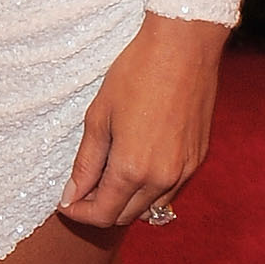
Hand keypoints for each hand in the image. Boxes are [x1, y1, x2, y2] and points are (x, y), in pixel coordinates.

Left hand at [59, 10, 228, 233]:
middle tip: (82, 188)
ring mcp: (184, 171)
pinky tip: (137, 164)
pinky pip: (170, 190)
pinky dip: (150, 189)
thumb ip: (85, 162)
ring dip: (126, 201)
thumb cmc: (136, 73)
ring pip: (150, 207)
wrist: (184, 47)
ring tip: (109, 174)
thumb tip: (71, 195)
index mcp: (132, 169)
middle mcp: (162, 179)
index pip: (102, 214)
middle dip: (100, 208)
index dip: (79, 213)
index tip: (66, 203)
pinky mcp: (198, 159)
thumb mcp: (99, 117)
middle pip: (125, 216)